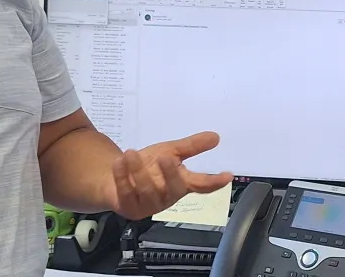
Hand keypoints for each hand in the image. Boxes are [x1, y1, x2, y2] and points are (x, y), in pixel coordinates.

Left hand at [108, 131, 232, 219]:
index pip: (202, 184)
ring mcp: (148, 204)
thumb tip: (215, 136)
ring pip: (148, 190)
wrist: (117, 174)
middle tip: (166, 157)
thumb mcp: (170, 151)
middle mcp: (167, 196)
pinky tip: (120, 162)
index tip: (227, 175)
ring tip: (131, 153)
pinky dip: (122, 176)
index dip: (214, 181)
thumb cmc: (148, 165)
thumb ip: (191, 146)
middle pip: (175, 189)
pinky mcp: (129, 207)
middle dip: (171, 174)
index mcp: (180, 184)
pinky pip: (126, 193)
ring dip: (139, 171)